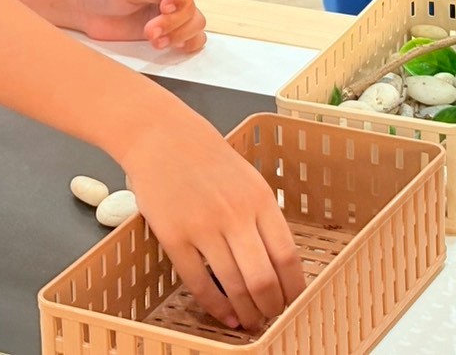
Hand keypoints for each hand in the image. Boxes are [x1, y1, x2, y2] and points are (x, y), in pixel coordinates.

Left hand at [79, 0, 208, 51]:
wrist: (88, 10)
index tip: (164, 6)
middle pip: (193, 8)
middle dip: (172, 22)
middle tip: (149, 29)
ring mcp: (172, 13)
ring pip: (196, 24)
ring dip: (177, 35)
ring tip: (153, 40)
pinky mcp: (168, 31)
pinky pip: (192, 39)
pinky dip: (184, 44)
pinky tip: (165, 44)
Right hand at [119, 109, 305, 330]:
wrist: (161, 135)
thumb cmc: (205, 156)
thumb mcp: (248, 178)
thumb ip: (263, 215)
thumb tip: (279, 261)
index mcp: (259, 199)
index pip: (287, 256)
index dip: (294, 288)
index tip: (295, 302)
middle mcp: (235, 214)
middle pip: (263, 278)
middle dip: (271, 307)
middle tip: (271, 317)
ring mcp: (203, 227)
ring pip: (233, 285)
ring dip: (246, 311)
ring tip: (250, 321)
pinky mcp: (173, 236)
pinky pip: (198, 282)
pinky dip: (215, 305)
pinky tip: (224, 314)